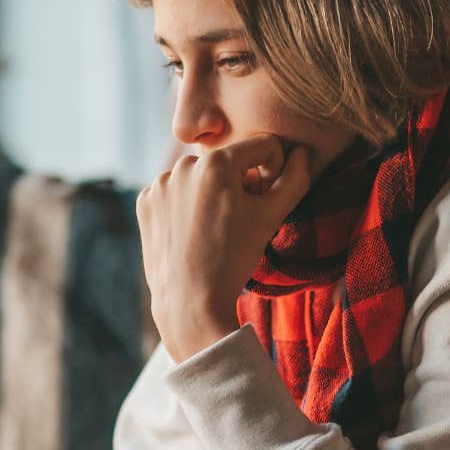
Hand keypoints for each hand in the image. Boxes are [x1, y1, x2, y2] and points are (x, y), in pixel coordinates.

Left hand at [137, 134, 313, 363]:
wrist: (190, 302)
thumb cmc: (234, 259)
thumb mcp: (271, 217)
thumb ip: (294, 179)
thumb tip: (304, 152)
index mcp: (217, 163)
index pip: (261, 146)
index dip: (273, 169)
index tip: (266, 197)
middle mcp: (183, 165)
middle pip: (228, 162)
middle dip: (238, 183)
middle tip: (237, 220)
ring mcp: (160, 183)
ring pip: (199, 176)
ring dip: (210, 193)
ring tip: (213, 228)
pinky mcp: (145, 201)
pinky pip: (174, 192)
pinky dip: (184, 205)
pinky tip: (190, 232)